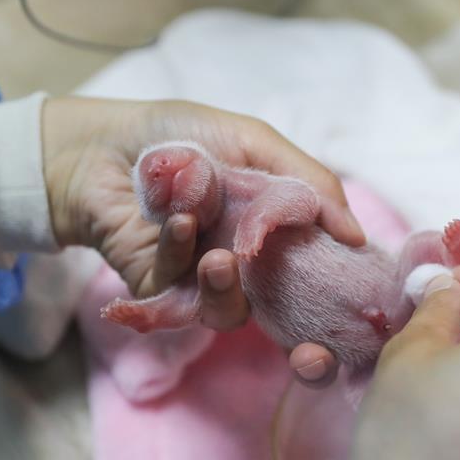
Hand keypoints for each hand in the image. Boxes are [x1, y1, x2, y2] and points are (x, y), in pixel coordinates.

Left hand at [41, 97, 362, 379]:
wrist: (101, 143)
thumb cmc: (179, 135)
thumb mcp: (255, 142)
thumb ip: (310, 184)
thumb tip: (358, 237)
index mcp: (272, 230)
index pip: (316, 275)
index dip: (335, 291)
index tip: (355, 298)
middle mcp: (244, 262)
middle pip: (281, 311)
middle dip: (293, 323)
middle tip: (296, 319)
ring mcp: (202, 282)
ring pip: (231, 313)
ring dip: (226, 285)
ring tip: (219, 255)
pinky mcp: (161, 294)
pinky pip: (179, 298)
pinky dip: (181, 254)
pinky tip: (175, 220)